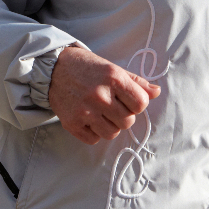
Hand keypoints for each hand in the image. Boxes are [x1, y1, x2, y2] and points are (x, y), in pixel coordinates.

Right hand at [47, 45, 161, 144]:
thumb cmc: (86, 68)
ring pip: (112, 133)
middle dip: (124, 116)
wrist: (53, 69)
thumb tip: (156, 92)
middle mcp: (100, 95)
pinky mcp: (72, 123)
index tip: (128, 100)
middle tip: (112, 106)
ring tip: (101, 113)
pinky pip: (94, 139)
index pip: (141, 104)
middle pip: (128, 122)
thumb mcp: (113, 68)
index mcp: (113, 78)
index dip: (137, 104)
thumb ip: (136, 82)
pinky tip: (89, 119)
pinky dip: (94, 132)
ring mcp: (85, 111)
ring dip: (110, 126)